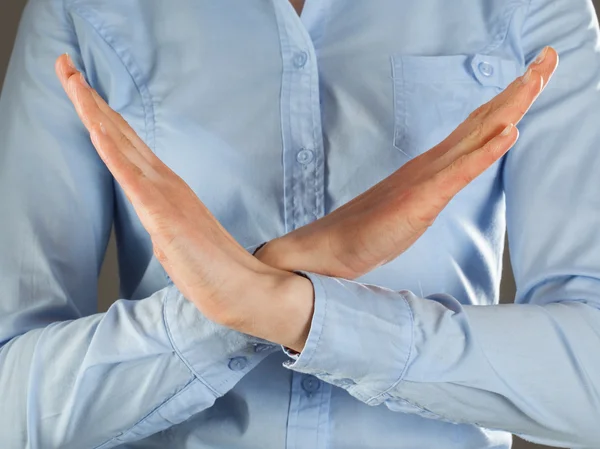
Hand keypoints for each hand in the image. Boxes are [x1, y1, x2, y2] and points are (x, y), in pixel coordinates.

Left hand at [54, 55, 313, 351]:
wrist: (243, 288)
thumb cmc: (212, 268)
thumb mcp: (174, 238)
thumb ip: (161, 219)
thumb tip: (155, 215)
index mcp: (165, 186)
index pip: (126, 143)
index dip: (101, 112)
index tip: (79, 84)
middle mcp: (165, 182)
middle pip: (120, 132)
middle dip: (88, 97)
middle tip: (65, 63)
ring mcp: (166, 196)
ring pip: (122, 146)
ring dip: (94, 111)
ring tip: (72, 78)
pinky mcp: (165, 216)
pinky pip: (133, 179)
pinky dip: (113, 151)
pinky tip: (96, 128)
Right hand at [256, 47, 558, 279]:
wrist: (330, 247)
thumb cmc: (366, 231)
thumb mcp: (411, 208)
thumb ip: (431, 189)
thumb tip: (448, 177)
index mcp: (432, 165)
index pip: (477, 127)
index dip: (507, 100)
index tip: (533, 76)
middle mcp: (431, 163)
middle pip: (483, 120)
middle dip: (519, 89)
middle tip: (549, 56)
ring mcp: (425, 179)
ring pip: (476, 136)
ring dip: (511, 105)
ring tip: (538, 76)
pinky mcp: (420, 199)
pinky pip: (459, 172)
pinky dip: (486, 150)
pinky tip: (509, 130)